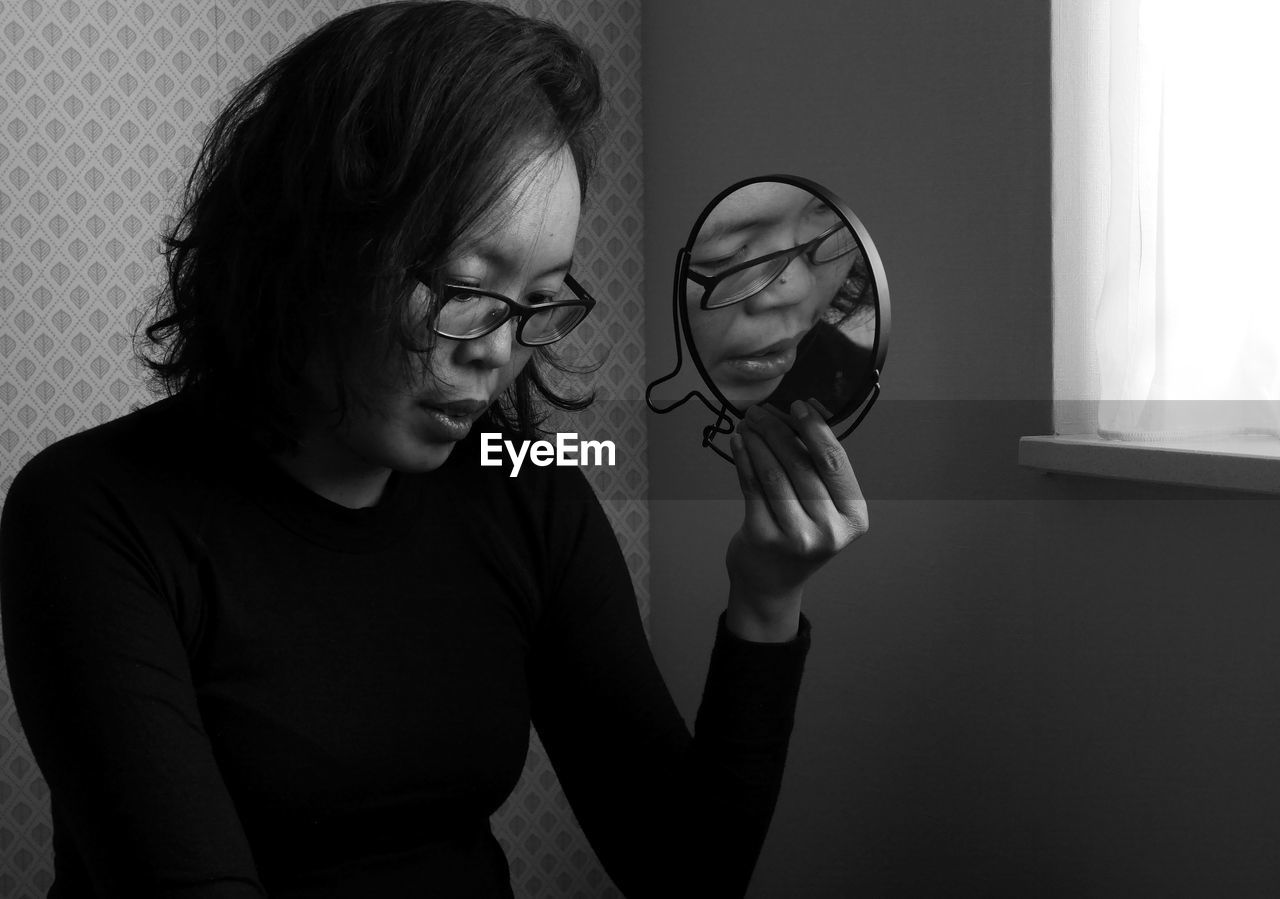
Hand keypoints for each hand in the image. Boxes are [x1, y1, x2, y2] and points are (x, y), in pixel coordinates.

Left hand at [725, 400, 868, 637]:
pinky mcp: (763, 538)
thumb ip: (818, 469)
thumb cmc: (799, 535)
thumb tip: (799, 413)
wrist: (772, 584)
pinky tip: (738, 441)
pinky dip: (743, 458)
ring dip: (757, 440)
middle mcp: (829, 530)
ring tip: (747, 422)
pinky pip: (751, 486)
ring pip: (774, 473)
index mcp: (853, 517)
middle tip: (761, 410)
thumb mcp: (823, 508)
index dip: (816, 429)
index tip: (798, 404)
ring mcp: (796, 537)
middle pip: (801, 464)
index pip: (835, 462)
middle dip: (778, 430)